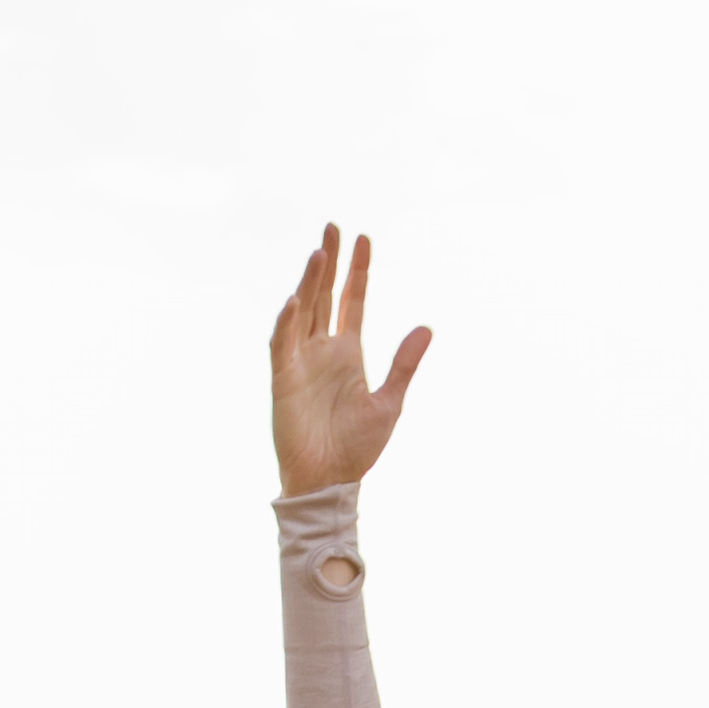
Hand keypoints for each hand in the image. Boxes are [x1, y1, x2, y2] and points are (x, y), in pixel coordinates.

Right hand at [270, 225, 430, 495]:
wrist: (331, 481)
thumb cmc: (357, 448)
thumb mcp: (389, 402)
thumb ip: (404, 364)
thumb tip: (426, 327)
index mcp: (348, 353)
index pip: (352, 300)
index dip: (357, 270)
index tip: (363, 237)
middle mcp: (322, 350)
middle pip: (324, 294)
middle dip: (328, 262)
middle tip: (333, 226)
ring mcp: (300, 361)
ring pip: (303, 310)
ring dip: (309, 282)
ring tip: (320, 253)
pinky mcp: (283, 379)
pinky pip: (282, 344)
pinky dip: (287, 321)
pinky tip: (296, 299)